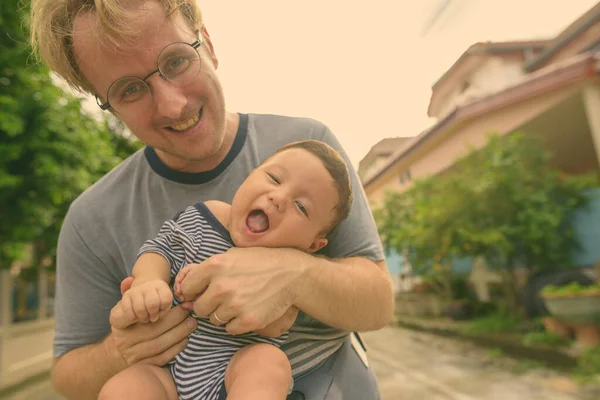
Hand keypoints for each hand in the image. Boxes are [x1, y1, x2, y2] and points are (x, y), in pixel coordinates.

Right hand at [106, 277, 197, 368]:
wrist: (116, 353)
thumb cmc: (128, 324)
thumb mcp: (124, 307)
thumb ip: (128, 293)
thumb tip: (129, 280)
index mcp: (118, 323)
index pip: (134, 314)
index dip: (154, 308)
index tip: (170, 300)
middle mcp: (123, 340)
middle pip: (152, 330)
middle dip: (174, 320)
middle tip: (188, 311)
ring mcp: (132, 355)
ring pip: (159, 345)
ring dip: (178, 334)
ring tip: (192, 323)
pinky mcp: (143, 366)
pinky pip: (161, 358)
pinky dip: (175, 348)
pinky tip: (186, 339)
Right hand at [117, 279, 171, 322]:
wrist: (143, 294)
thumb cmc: (157, 303)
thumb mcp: (164, 306)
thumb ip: (162, 310)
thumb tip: (153, 317)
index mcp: (161, 287)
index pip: (165, 300)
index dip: (163, 309)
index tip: (160, 311)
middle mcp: (149, 285)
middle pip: (152, 304)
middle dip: (152, 314)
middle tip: (152, 317)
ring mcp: (137, 289)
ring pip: (140, 308)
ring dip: (143, 317)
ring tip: (144, 318)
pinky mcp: (126, 295)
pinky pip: (128, 309)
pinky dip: (132, 317)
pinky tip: (136, 316)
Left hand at [179, 247, 308, 334]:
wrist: (291, 274)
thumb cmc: (260, 261)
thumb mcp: (232, 255)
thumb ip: (208, 268)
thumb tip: (183, 284)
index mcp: (215, 266)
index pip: (187, 288)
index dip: (193, 291)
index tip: (202, 292)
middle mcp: (221, 286)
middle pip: (198, 308)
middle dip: (208, 305)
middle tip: (223, 298)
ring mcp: (235, 305)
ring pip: (214, 320)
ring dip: (223, 314)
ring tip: (238, 302)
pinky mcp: (248, 320)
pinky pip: (229, 329)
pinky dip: (236, 323)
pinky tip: (247, 310)